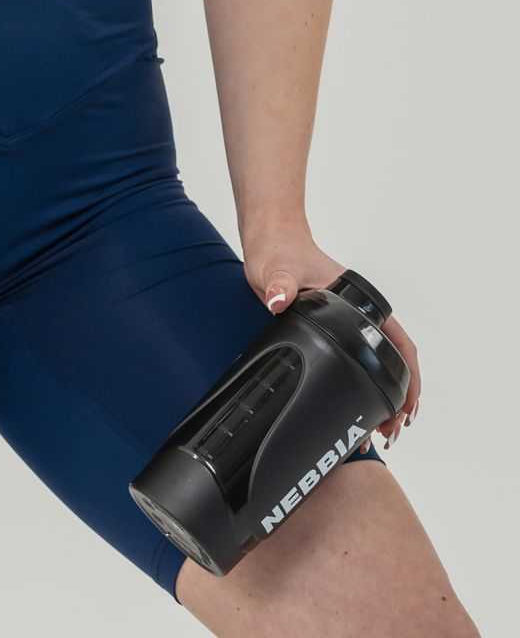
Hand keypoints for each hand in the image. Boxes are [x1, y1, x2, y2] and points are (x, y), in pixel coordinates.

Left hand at [242, 226, 420, 451]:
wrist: (267, 243)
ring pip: (372, 366)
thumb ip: (280, 284)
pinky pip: (350, 363)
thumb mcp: (278, 270)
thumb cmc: (279, 250)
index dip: (408, 376)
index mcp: (358, 301)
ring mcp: (342, 325)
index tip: (408, 407)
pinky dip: (357, 387)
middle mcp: (356, 315)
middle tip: (391, 433)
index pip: (398, 341)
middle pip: (391, 361)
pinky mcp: (325, 332)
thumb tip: (279, 299)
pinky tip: (352, 408)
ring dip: (381, 397)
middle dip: (398, 398)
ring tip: (378, 432)